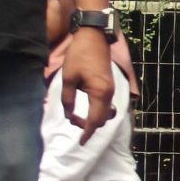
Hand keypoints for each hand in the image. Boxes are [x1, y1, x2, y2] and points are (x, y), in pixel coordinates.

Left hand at [57, 25, 116, 142]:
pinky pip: (106, 104)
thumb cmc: (79, 56)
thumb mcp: (68, 78)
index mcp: (100, 94)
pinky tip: (88, 109)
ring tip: (80, 119)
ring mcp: (111, 89)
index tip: (81, 142)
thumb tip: (69, 115)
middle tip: (73, 122)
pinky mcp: (109, 85)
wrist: (94, 38)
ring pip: (106, 112)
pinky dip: (98, 111)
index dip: (88, 133)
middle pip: (103, 119)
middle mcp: (109, 94)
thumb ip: (68, 99)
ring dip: (95, 119)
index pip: (95, 121)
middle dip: (90, 126)